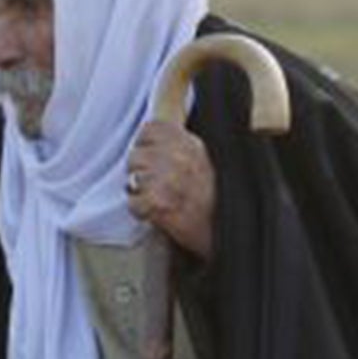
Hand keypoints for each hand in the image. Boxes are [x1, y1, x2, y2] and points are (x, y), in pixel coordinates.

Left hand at [125, 119, 215, 260]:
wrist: (226, 230)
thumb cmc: (215, 199)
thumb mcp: (203, 159)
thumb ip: (179, 143)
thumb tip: (158, 128)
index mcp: (190, 144)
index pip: (149, 130)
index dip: (144, 144)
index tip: (150, 157)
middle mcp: (178, 158)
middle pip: (135, 155)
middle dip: (139, 171)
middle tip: (156, 185)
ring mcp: (168, 180)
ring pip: (132, 178)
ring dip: (140, 192)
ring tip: (157, 199)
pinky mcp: (159, 203)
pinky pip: (133, 203)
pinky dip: (141, 212)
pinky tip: (156, 213)